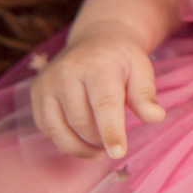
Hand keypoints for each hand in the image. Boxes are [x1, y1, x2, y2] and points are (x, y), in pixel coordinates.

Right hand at [29, 21, 165, 158]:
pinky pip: (47, 128)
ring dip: (80, 147)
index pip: (104, 103)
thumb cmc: (122, 59)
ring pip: (59, 129)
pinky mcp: (37, 94)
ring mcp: (46, 83)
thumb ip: (146, 94)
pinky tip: (82, 140)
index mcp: (96, 65)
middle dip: (99, 140)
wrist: (95, 39)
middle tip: (115, 146)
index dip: (111, 131)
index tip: (118, 153)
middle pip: (81, 121)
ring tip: (100, 151)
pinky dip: (64, 140)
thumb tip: (156, 117)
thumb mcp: (141, 69)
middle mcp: (66, 72)